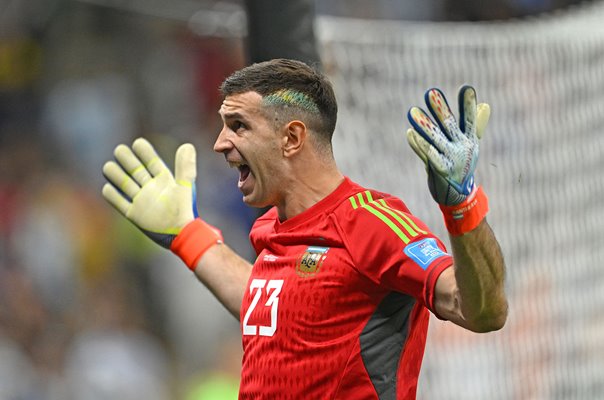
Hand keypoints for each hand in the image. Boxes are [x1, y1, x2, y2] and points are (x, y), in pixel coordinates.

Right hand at [102, 138, 197, 248]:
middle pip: (135, 171)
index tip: (138, 142)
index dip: (145, 153)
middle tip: (120, 150)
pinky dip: (113, 196)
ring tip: (108, 166)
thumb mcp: (184, 186)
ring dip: (116, 175)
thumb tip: (187, 145)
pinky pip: (120, 203)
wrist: (180, 234)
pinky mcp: (134, 214)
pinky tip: (107, 187)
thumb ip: (185, 166)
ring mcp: (142, 201)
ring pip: (125, 184)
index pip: (152, 163)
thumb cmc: (184, 210)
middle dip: (127, 160)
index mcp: (164, 181)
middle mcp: (151, 189)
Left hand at [406, 85, 489, 205]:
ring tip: (412, 111)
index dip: (468, 105)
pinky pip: (428, 156)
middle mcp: (462, 148)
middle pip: (450, 125)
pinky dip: (419, 145)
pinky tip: (410, 134)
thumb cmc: (462, 165)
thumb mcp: (471, 144)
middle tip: (431, 92)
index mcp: (470, 140)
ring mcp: (452, 160)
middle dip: (440, 109)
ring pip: (435, 139)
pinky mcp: (441, 172)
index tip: (466, 88)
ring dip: (424, 125)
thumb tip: (485, 104)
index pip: (470, 119)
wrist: (459, 196)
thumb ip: (476, 124)